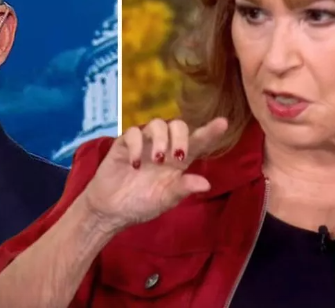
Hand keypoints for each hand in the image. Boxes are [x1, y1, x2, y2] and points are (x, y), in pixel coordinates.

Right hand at [79, 117, 227, 233]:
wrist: (111, 211)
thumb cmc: (141, 204)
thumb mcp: (165, 200)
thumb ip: (183, 189)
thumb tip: (206, 184)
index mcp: (178, 161)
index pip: (197, 142)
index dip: (210, 132)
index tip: (223, 123)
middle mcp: (163, 147)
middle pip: (178, 125)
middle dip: (181, 136)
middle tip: (178, 156)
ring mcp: (143, 144)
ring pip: (157, 124)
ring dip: (161, 139)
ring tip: (156, 160)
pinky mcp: (124, 144)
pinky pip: (133, 133)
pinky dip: (136, 145)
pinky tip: (135, 164)